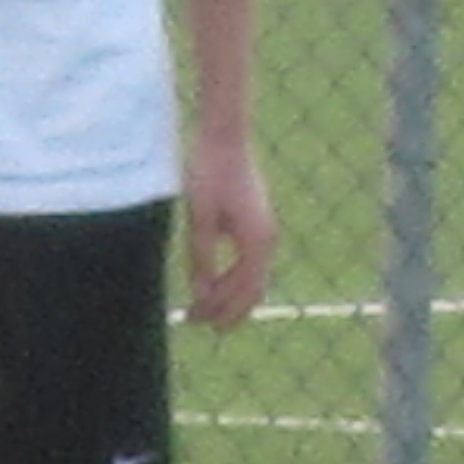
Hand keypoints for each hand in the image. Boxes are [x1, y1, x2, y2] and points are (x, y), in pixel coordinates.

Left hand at [183, 137, 275, 328]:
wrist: (225, 140)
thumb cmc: (209, 175)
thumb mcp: (199, 220)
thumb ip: (201, 258)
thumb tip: (201, 295)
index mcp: (256, 242)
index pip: (243, 291)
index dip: (220, 311)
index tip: (195, 321)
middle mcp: (268, 241)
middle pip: (253, 291)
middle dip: (227, 311)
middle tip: (197, 323)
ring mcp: (266, 233)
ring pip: (253, 279)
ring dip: (230, 297)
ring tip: (203, 308)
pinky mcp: (258, 224)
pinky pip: (250, 263)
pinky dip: (234, 279)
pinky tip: (212, 283)